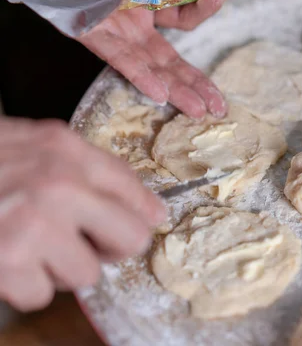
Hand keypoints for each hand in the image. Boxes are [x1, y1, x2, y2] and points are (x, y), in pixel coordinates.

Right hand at [0, 117, 165, 310]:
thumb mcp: (36, 143)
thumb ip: (92, 169)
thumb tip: (150, 209)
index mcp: (67, 151)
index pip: (135, 191)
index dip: (142, 215)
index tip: (140, 224)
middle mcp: (59, 185)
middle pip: (130, 240)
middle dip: (110, 248)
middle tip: (85, 242)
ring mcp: (34, 225)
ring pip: (86, 275)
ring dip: (60, 268)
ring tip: (31, 245)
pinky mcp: (8, 261)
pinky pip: (43, 295)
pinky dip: (26, 286)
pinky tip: (7, 260)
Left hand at [79, 0, 230, 118]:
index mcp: (148, 7)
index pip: (184, 17)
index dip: (203, 10)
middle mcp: (135, 26)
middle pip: (173, 61)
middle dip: (199, 85)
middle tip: (219, 107)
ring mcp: (117, 33)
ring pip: (153, 67)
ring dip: (178, 91)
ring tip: (199, 110)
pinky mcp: (93, 35)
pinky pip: (120, 59)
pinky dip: (140, 76)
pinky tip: (159, 95)